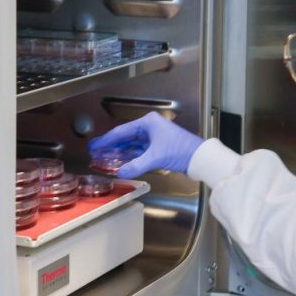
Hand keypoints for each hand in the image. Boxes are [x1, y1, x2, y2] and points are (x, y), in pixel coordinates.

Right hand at [87, 112, 203, 178]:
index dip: (106, 140)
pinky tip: (122, 162)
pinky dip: (130, 155)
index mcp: (148, 123)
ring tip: (105, 158)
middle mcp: (150, 127)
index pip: (121, 131)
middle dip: (110, 145)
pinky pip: (139, 150)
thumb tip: (121, 172)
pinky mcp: (158, 146)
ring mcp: (154, 136)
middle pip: (125, 136)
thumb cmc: (182, 150)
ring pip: (132, 144)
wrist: (200, 157)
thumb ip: (136, 165)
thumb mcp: (155, 158)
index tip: (94, 145)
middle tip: (96, 152)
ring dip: (120, 151)